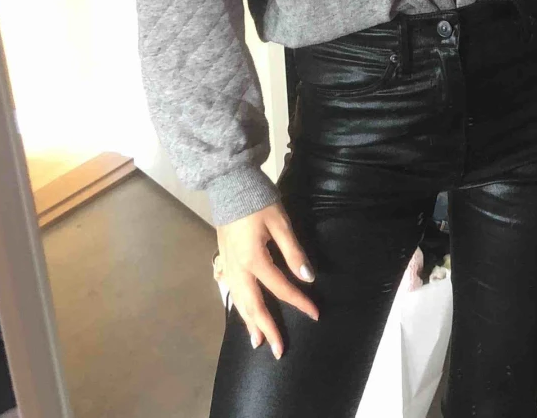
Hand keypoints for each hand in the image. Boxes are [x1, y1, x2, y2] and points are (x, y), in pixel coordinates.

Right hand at [216, 203, 317, 358]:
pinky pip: (231, 290)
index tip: (314, 314)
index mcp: (254, 261)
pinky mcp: (223, 259)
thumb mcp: (281, 223)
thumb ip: (293, 252)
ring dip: (249, 322)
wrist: (230, 185)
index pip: (280, 288)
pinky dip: (237, 305)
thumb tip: (308, 277)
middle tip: (278, 350)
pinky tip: (239, 310)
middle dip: (267, 328)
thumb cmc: (258, 201)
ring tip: (257, 341)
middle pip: (253, 306)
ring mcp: (227, 266)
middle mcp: (237, 269)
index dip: (299, 302)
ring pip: (239, 301)